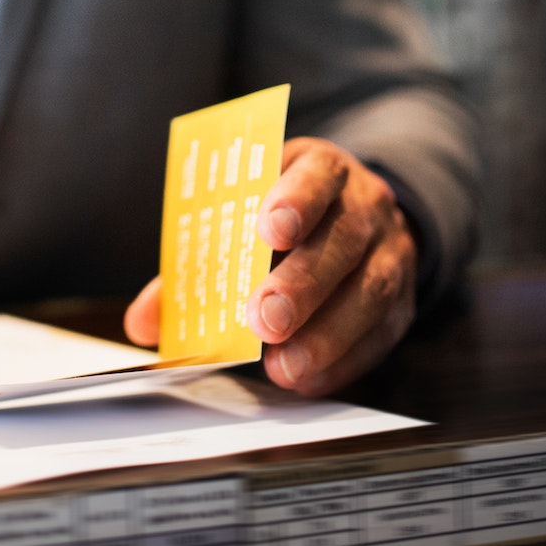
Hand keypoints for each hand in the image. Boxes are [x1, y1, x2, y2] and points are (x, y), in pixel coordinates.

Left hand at [123, 138, 416, 395]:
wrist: (357, 214)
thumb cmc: (283, 214)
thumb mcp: (242, 214)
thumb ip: (194, 263)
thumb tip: (144, 321)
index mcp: (320, 167)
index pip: (315, 174)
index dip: (295, 200)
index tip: (268, 230)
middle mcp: (364, 204)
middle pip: (341, 240)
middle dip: (302, 284)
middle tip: (264, 319)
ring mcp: (390, 251)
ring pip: (369, 290)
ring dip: (326, 333)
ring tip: (284, 365)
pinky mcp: (401, 299)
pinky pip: (381, 332)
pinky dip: (344, 360)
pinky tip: (308, 378)